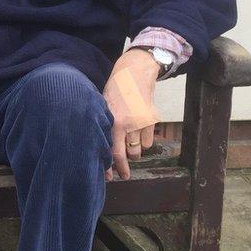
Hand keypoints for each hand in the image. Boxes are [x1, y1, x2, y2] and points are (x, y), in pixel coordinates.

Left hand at [103, 48, 160, 180]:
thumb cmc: (115, 89)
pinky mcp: (153, 121)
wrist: (135, 74)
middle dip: (124, 168)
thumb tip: (98, 143)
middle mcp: (127, 124)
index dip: (108, 165)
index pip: (110, 150)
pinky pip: (148, 141)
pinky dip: (144, 143)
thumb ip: (104, 124)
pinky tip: (138, 136)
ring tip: (130, 151)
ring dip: (134, 153)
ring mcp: (142, 123)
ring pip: (138, 149)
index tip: (108, 177)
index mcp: (112, 121)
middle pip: (126, 154)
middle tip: (124, 175)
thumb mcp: (103, 105)